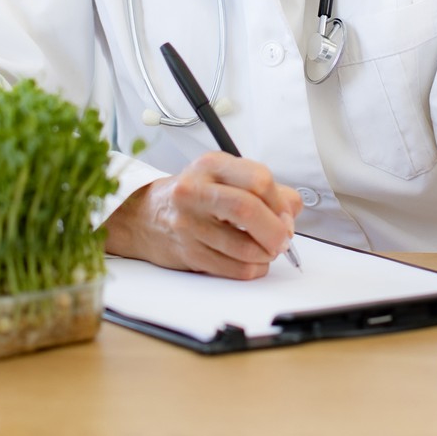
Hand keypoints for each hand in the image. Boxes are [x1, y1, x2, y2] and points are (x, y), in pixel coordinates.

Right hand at [103, 151, 303, 279]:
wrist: (144, 217)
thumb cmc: (191, 196)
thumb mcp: (223, 177)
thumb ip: (263, 188)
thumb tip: (292, 209)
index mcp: (210, 166)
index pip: (258, 179)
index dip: (280, 201)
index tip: (286, 214)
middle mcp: (196, 191)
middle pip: (249, 210)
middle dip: (276, 231)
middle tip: (283, 238)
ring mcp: (189, 224)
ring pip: (244, 247)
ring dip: (267, 254)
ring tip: (267, 250)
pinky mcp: (188, 253)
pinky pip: (233, 268)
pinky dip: (253, 269)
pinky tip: (252, 261)